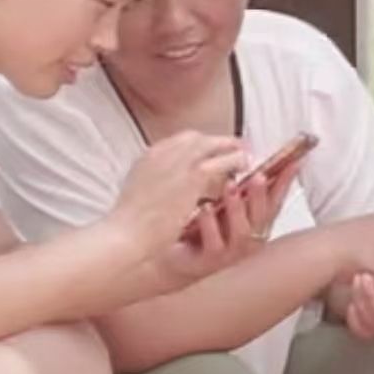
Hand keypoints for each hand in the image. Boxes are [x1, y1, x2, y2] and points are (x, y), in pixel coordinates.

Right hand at [111, 132, 246, 251]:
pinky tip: (246, 168)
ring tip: (246, 157)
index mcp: (148, 156)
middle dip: (218, 142)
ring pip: (215, 145)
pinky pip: (225, 161)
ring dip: (232, 149)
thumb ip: (158, 181)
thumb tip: (174, 184)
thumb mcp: (140, 192)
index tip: (211, 152)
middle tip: (236, 148)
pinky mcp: (195, 176)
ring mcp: (179, 162)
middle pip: (198, 138)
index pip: (180, 141)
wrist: (126, 236)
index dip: (199, 146)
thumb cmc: (130, 225)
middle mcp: (163, 152)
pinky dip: (237, 162)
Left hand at [160, 170, 300, 283]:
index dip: (285, 182)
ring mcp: (231, 252)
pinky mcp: (210, 262)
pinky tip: (205, 208)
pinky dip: (211, 224)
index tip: (293, 162)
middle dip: (261, 194)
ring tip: (229, 186)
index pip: (275, 199)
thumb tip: (247, 155)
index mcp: (254, 223)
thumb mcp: (223, 204)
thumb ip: (238, 186)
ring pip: (242, 231)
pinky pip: (215, 243)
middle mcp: (248, 238)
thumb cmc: (198, 230)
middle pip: (262, 215)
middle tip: (258, 175)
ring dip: (237, 207)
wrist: (169, 259)